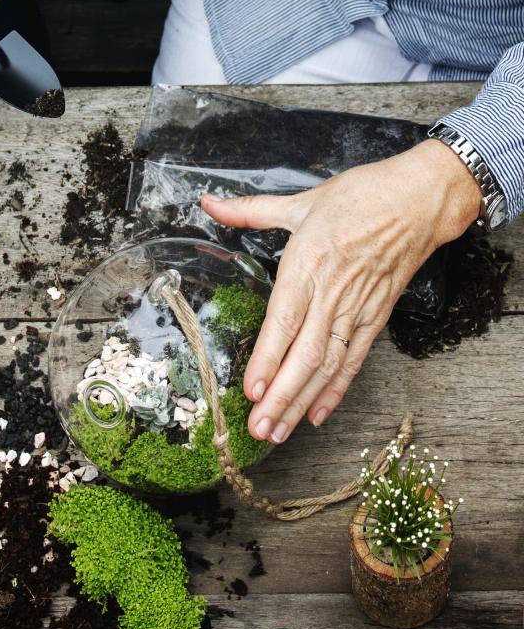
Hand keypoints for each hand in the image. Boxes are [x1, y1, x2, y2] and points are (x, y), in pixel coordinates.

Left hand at [201, 139, 482, 442]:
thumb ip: (249, 210)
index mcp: (309, 264)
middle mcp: (333, 293)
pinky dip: (335, 390)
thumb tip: (208, 202)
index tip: (252, 390)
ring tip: (279, 432)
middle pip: (305, 355)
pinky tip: (316, 415)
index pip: (284, 321)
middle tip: (259, 429)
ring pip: (327, 365)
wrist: (421, 199)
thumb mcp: (300, 201)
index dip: (268, 359)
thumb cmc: (361, 197)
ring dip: (302, 402)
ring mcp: (357, 309)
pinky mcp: (376, 318)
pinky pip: (353, 361)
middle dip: (281, 397)